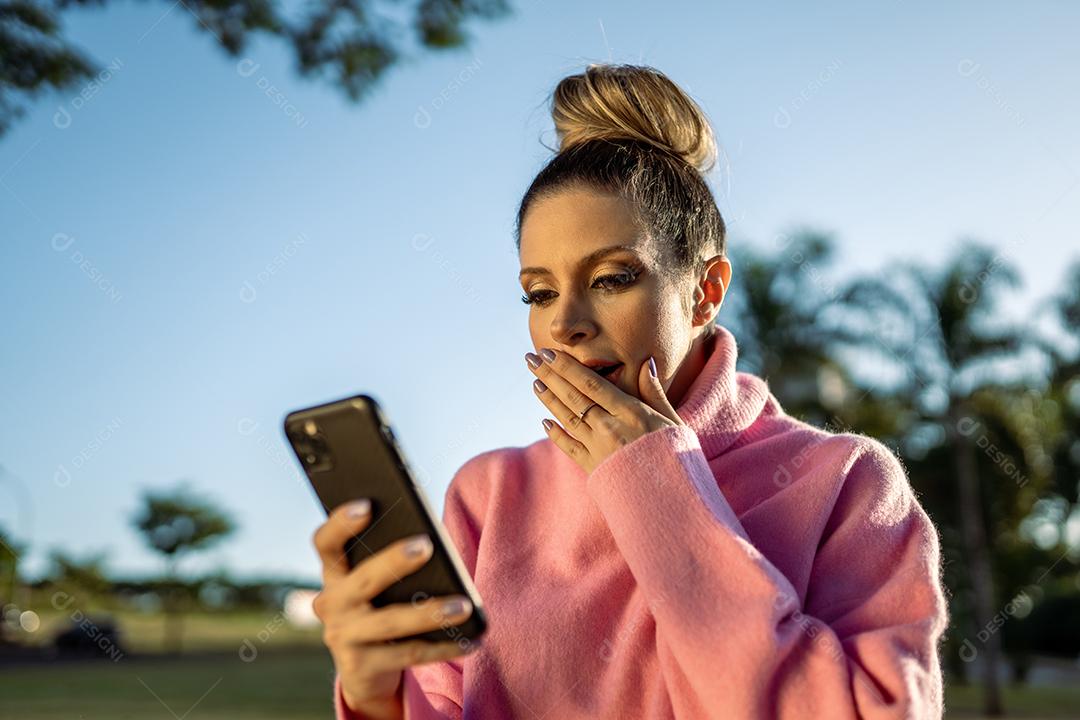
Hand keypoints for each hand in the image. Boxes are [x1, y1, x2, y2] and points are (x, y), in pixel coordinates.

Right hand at [312, 501, 480, 715]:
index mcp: (335, 574)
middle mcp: (331, 604)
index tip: (366, 505)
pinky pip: (408, 654)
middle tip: (427, 545)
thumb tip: (432, 543)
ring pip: (390, 622)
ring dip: (430, 612)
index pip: (326, 543)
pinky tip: (470, 641)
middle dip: (394, 560)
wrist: (365, 669)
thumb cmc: (381, 607)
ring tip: (465, 606)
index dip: (341, 523)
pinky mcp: (360, 667)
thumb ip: (392, 563)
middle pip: (363, 578)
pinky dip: (443, 647)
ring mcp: (342, 636)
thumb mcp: (379, 584)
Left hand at [525, 348, 685, 473]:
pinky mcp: (594, 468)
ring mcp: (599, 448)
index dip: (567, 366)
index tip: (549, 352)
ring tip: (535, 383)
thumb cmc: (677, 456)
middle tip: (531, 358)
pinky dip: (555, 434)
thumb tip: (646, 362)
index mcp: (631, 413)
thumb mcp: (672, 420)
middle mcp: (610, 428)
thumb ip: (654, 392)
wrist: (670, 500)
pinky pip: (569, 447)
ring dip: (549, 399)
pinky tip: (544, 422)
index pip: (591, 383)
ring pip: (568, 418)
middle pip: (573, 397)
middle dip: (550, 375)